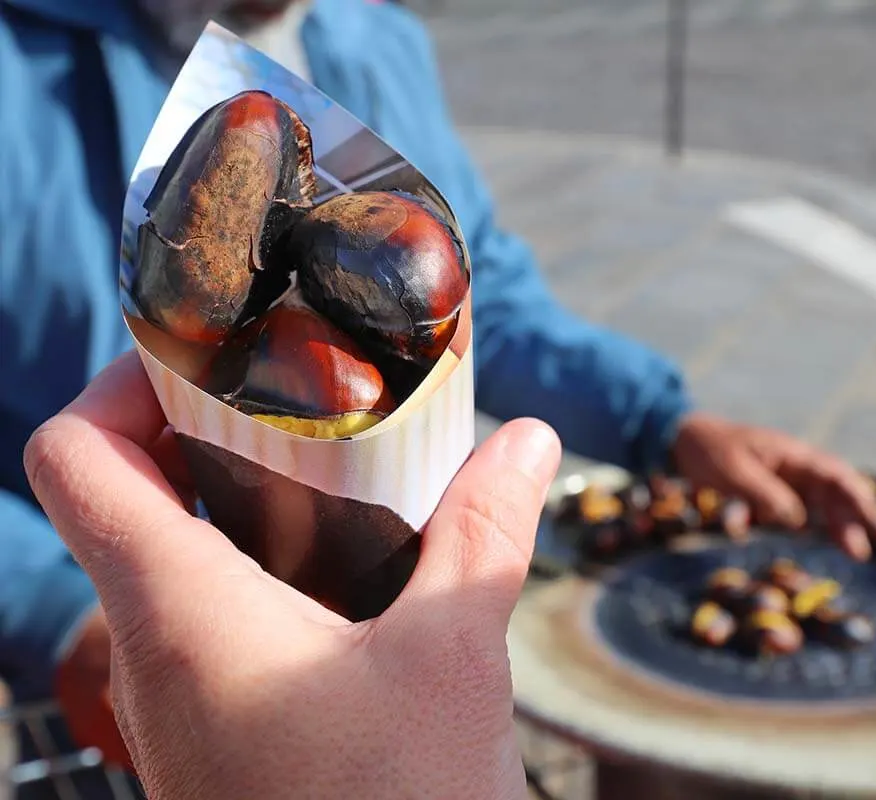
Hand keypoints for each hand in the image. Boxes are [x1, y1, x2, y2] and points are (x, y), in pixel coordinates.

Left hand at [25, 353, 561, 799]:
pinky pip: (205, 623)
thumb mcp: (456, 656)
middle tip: (293, 399)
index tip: (207, 354)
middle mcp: (154, 652)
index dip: (121, 381)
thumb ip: (486, 531)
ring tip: (333, 472)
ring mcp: (178, 701)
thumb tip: (532, 441)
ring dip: (236, 503)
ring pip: (163, 563)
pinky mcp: (217, 735)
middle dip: (199, 430)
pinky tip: (351, 572)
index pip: (76, 458)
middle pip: (121, 498)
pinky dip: (260, 569)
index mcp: (181, 611)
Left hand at [670, 412, 875, 559]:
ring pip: (821, 505)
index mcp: (793, 455)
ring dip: (838, 526)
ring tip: (856, 552)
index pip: (835, 475)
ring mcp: (785, 482)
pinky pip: (795, 513)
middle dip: (854, 518)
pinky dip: (809, 527)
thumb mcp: (734, 471)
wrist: (683, 441)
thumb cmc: (710, 450)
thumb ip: (766, 494)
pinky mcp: (771, 496)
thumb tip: (799, 522)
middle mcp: (796, 468)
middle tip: (864, 551)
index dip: (858, 499)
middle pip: (834, 493)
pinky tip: (819, 543)